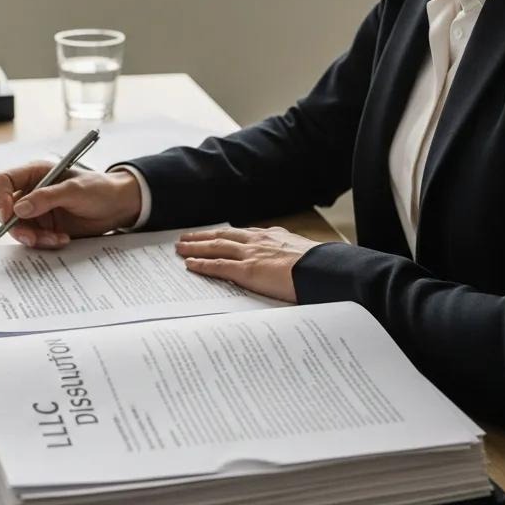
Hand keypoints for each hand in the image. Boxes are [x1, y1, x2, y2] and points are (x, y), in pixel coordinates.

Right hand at [0, 162, 141, 247]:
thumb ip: (47, 197)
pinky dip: (45, 242)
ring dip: (34, 237)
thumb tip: (19, 209)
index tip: (8, 214)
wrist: (118, 206)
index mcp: (36, 174)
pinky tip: (62, 239)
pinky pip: (34, 239)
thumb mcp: (75, 190)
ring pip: (19, 228)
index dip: (0, 196)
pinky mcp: (46, 227)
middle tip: (31, 237)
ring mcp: (38, 211)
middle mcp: (32, 192)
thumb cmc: (100, 188)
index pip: (5, 181)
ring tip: (55, 238)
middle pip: (7, 210)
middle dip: (17, 226)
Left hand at [176, 226, 330, 302]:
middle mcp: (258, 241)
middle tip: (187, 237)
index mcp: (273, 236)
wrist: (323, 269)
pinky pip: (218, 266)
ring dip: (195, 246)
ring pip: (215, 247)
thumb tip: (291, 265)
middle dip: (203, 236)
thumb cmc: (319, 266)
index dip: (225, 234)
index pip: (242, 233)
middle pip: (223, 236)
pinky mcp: (246, 270)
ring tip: (181, 247)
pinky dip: (202, 264)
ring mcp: (250, 254)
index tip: (215, 234)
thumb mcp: (304, 254)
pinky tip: (190, 264)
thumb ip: (290, 256)